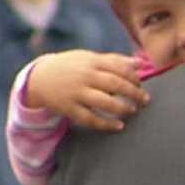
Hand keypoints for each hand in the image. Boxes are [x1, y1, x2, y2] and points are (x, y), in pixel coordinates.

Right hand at [25, 50, 150, 130]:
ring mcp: (76, 93)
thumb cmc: (72, 66)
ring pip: (103, 101)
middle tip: (146, 100)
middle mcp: (85, 76)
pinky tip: (118, 126)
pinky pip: (90, 118)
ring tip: (133, 110)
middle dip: (133, 92)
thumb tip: (140, 62)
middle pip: (114, 84)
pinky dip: (105, 123)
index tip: (140, 84)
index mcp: (92, 61)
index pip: (119, 67)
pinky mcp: (69, 108)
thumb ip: (116, 60)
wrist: (39, 78)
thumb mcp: (91, 58)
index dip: (133, 77)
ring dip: (122, 107)